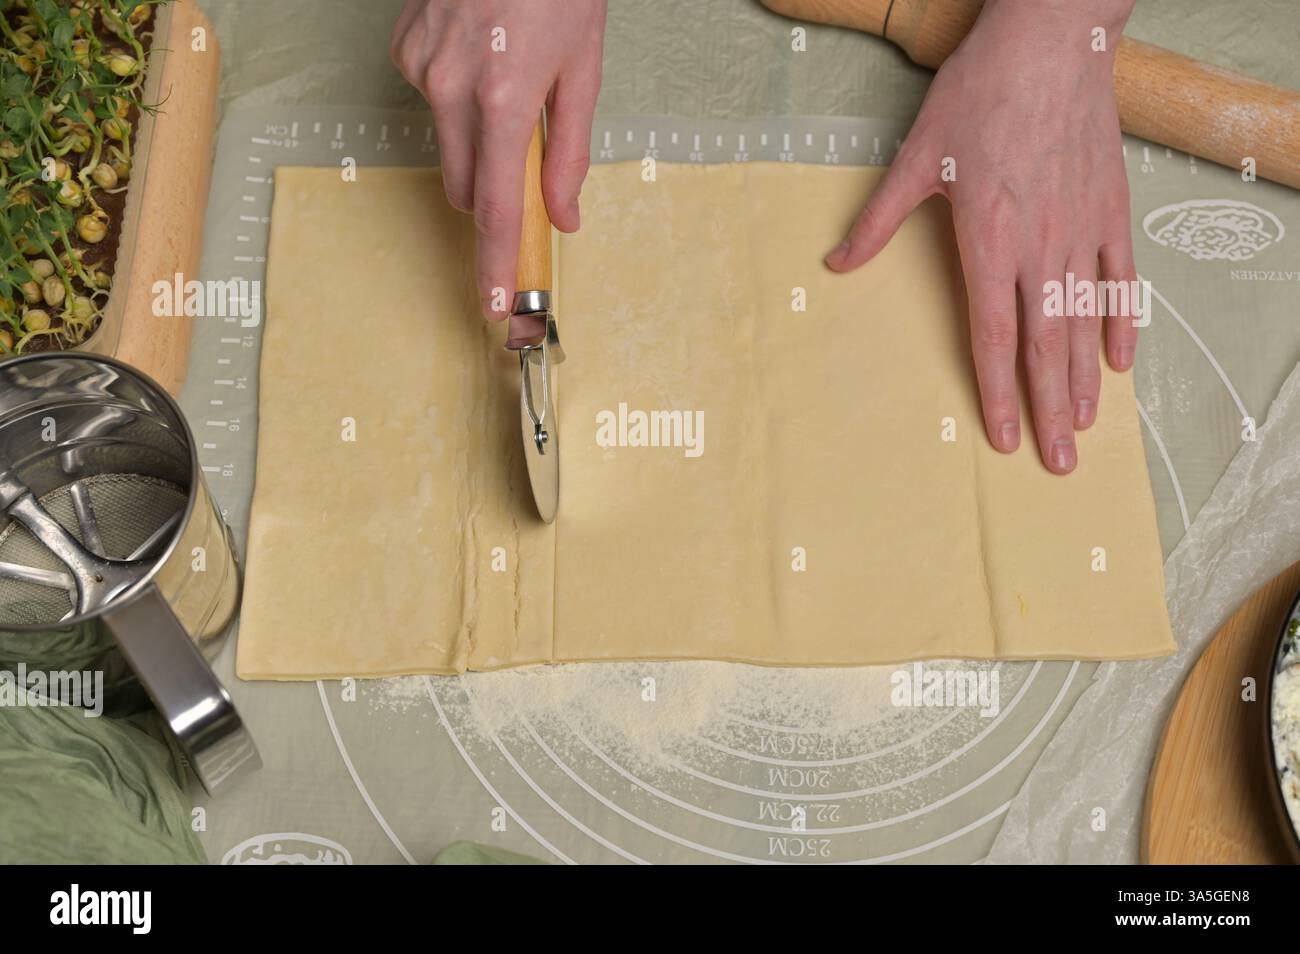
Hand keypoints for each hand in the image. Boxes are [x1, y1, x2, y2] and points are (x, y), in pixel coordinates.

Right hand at [391, 0, 605, 319]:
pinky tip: (480, 54)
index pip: (494, 208)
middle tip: (525, 168)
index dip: (496, 263)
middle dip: (491, 196)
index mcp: (503, 100)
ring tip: (508, 80)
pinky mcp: (403, 49)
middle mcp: (451, 88)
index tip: (494, 305)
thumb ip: (569, 152)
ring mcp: (420, 67)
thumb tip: (564, 216)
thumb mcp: (582, 69)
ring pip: (448, 145)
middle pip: (463, 187)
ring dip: (478, 139)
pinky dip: (457, 97)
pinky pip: (431, 101)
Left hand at [826, 0, 1138, 474]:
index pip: (992, 336)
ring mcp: (1082, 230)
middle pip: (1046, 346)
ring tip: (1084, 424)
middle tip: (1058, 462)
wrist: (1052, 39)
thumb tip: (836, 264)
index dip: (999, 392)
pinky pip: (1122, 279)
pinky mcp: (1111, 209)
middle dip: (1049, 409)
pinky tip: (1120, 360)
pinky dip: (1123, 321)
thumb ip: (878, 220)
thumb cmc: (980, 94)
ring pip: (1086, 321)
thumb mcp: (918, 156)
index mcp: (989, 241)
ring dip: (1084, 378)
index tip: (1004, 438)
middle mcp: (1040, 247)